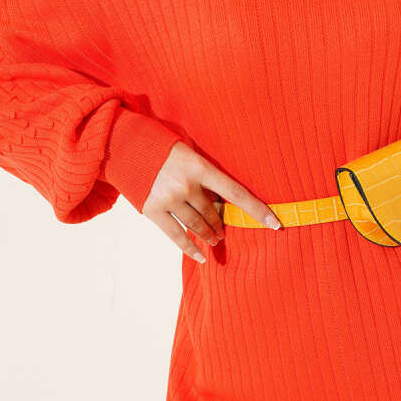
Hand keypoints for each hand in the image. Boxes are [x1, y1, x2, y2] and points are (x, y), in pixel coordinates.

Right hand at [141, 140, 281, 262]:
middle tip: (224, 231)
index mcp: (200, 166)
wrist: (124, 144)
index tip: (275, 224)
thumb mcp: (189, 151)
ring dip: (209, 234)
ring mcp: (168, 198)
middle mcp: (186, 184)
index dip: (257, 210)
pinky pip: (176, 235)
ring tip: (215, 239)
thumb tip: (222, 198)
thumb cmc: (162, 146)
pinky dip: (190, 247)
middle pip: (213, 212)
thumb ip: (205, 173)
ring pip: (197, 224)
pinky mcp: (152, 209)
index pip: (236, 192)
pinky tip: (201, 256)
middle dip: (221, 223)